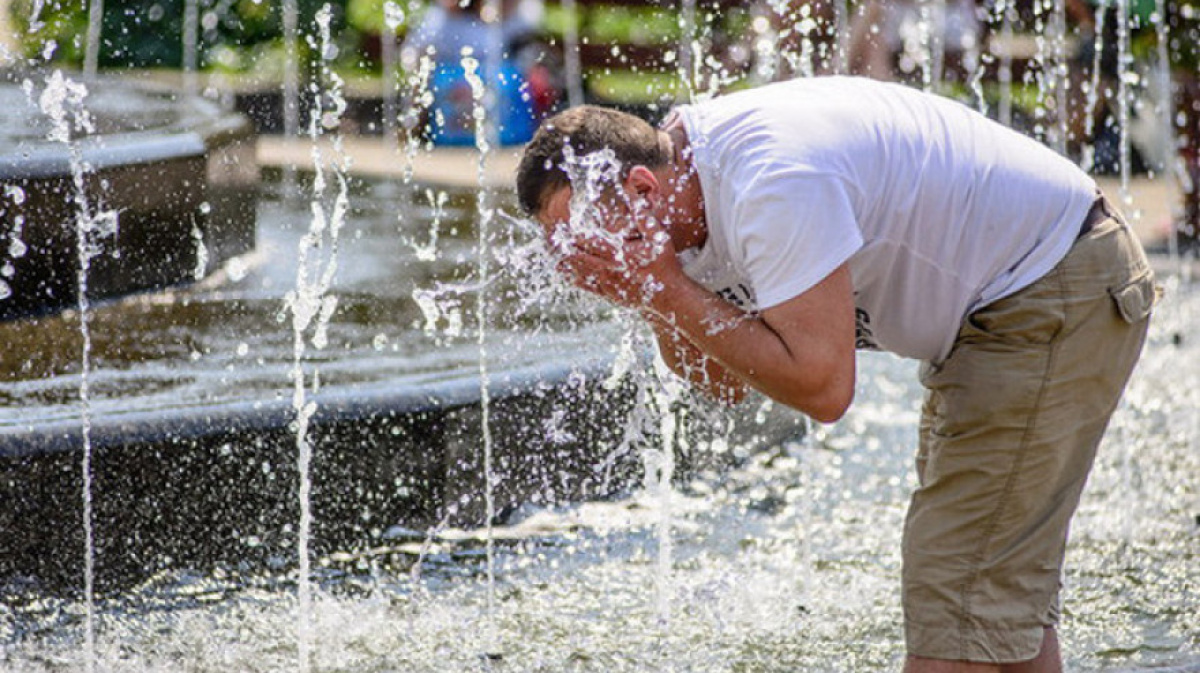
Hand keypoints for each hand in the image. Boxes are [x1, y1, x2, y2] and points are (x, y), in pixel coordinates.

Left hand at [554, 204, 680, 310]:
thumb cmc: (664, 265)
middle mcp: (609, 269)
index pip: (589, 242)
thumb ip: (644, 217)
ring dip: (562, 261)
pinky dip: (570, 276)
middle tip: (548, 236)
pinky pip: (584, 285)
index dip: (573, 234)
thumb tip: (633, 195)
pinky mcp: (607, 294)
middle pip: (577, 257)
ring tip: (549, 251)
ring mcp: (606, 283)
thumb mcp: (659, 238)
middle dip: (562, 247)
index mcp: (620, 254)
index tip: (561, 226)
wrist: (668, 297)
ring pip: (577, 272)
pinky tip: (561, 270)